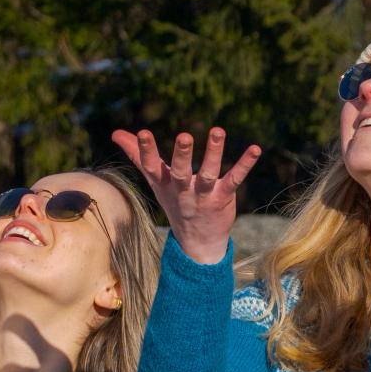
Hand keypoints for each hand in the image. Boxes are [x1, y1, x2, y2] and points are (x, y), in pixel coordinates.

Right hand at [111, 127, 258, 265]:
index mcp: (164, 184)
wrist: (198, 241)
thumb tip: (115, 133)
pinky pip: (234, 179)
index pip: (152, 167)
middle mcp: (182, 191)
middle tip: (184, 136)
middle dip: (181, 155)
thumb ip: (137, 155)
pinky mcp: (223, 197)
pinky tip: (255, 149)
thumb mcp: (155, 180)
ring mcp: (203, 196)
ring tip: (218, 131)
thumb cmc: (174, 201)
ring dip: (213, 153)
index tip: (142, 133)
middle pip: (180, 172)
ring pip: (207, 173)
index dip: (146, 151)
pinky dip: (245, 164)